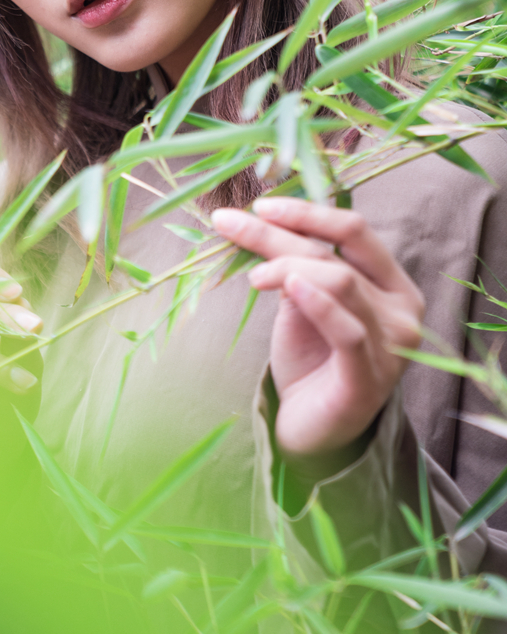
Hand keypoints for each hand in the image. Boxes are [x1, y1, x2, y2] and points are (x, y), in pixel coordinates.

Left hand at [211, 197, 423, 461]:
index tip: (260, 205)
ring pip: (340, 281)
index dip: (307, 211)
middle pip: (338, 252)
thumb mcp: (301, 301)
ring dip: (286, 265)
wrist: (311, 428)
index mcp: (393, 283)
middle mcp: (403, 310)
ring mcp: (392, 346)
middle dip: (279, 233)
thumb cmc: (310, 359)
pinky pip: (346, 330)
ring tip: (253, 276)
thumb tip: (260, 221)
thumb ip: (297, 265)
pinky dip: (317, 301)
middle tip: (230, 224)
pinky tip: (288, 285)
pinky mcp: (369, 377)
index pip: (354, 230)